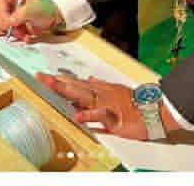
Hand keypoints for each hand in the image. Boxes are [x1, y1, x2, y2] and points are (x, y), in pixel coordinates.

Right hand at [0, 0, 62, 40]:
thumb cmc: (46, 8)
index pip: (0, 2)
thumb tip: (10, 21)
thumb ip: (21, 14)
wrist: (54, 18)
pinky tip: (25, 36)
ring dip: (13, 32)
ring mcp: (12, 13)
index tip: (9, 23)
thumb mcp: (34, 9)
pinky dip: (17, 35)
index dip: (2, 13)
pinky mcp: (15, 23)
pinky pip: (10, 31)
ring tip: (23, 34)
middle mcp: (11, 2)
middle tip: (16, 30)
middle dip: (8, 25)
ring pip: (3, 25)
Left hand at [36, 75, 180, 139]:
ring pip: (84, 95)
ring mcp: (106, 103)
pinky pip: (100, 115)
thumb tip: (89, 79)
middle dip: (57, 83)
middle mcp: (100, 93)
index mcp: (100, 89)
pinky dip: (89, 115)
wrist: (154, 109)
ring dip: (67, 91)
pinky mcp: (114, 117)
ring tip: (52, 87)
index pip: (75, 83)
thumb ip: (100, 85)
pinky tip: (77, 116)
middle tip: (40, 77)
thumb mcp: (115, 90)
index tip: (43, 76)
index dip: (59, 80)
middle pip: (75, 87)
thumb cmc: (135, 102)